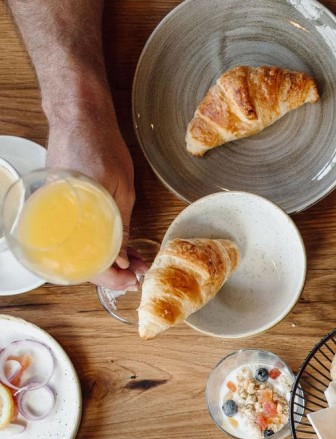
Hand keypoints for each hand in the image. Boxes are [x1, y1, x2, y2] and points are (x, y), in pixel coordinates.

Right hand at [45, 111, 137, 290]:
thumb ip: (120, 226)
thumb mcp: (122, 190)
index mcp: (76, 215)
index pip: (89, 265)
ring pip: (78, 250)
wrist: (78, 116)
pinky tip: (114, 246)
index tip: (132, 281)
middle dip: (110, 274)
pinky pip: (74, 234)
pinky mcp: (57, 205)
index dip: (111, 279)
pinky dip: (94, 244)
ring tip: (132, 262)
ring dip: (104, 260)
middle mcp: (59, 217)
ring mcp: (55, 211)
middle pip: (80, 263)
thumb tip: (123, 259)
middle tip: (136, 274)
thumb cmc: (101, 145)